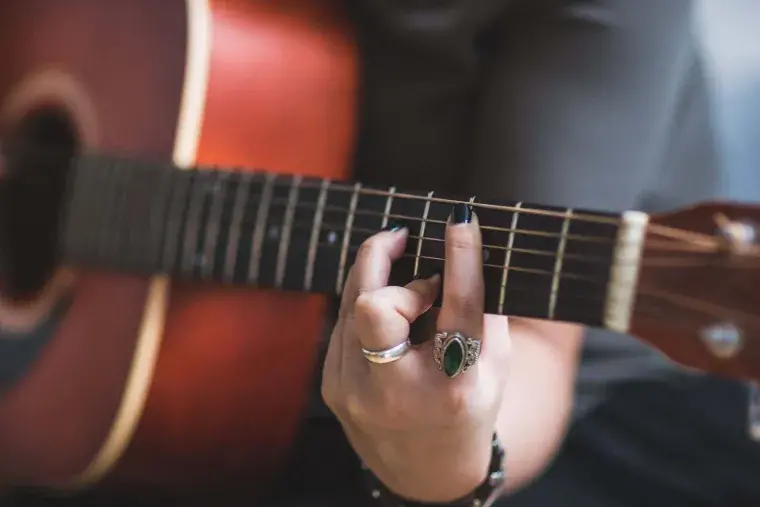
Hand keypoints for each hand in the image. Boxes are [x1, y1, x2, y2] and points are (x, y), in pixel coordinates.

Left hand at [321, 203, 510, 502]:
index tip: (459, 219)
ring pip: (350, 300)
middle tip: (406, 240)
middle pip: (375, 305)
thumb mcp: (494, 364)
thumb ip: (481, 307)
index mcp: (454, 387)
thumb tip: (461, 244)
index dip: (461, 258)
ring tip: (405, 282)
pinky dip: (366, 304)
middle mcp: (399, 392)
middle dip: (386, 261)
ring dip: (379, 277)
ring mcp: (356, 391)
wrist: (426, 469)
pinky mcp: (331, 384)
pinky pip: (342, 319)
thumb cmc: (469, 403)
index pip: (459, 308)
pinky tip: (387, 314)